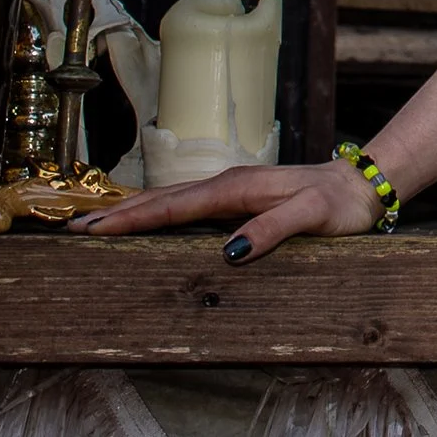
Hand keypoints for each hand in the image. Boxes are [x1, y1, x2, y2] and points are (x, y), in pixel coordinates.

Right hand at [70, 158, 378, 259]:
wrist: (361, 185)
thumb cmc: (338, 204)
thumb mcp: (311, 217)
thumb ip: (273, 231)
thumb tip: (228, 252)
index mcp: (238, 188)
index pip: (174, 206)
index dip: (133, 218)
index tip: (94, 228)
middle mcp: (230, 185)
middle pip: (164, 199)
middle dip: (119, 213)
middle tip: (75, 227)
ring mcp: (233, 190)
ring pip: (174, 199)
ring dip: (135, 210)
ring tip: (97, 224)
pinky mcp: (239, 200)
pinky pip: (189, 206)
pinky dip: (160, 211)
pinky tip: (147, 222)